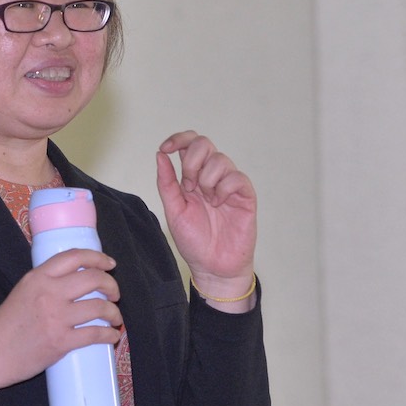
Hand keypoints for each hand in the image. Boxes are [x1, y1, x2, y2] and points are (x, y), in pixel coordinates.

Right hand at [0, 248, 121, 392]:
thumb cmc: (5, 324)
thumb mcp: (22, 291)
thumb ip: (46, 284)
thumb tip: (74, 283)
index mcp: (38, 277)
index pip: (74, 256)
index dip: (97, 257)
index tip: (109, 264)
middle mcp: (49, 293)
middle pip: (93, 279)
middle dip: (111, 285)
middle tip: (114, 293)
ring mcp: (56, 317)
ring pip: (100, 307)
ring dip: (114, 312)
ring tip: (114, 317)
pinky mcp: (62, 342)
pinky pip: (96, 334)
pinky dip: (109, 334)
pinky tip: (112, 336)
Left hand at [156, 131, 256, 303]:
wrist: (212, 266)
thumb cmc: (194, 240)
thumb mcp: (173, 209)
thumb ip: (166, 182)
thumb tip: (160, 155)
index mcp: (192, 177)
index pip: (189, 143)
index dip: (178, 139)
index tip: (166, 148)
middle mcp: (211, 176)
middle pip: (204, 143)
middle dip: (192, 162)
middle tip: (189, 187)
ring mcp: (229, 185)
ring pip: (220, 159)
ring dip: (206, 179)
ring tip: (207, 201)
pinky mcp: (245, 196)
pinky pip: (236, 177)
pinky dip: (223, 188)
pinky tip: (219, 204)